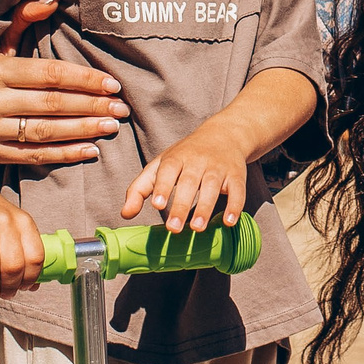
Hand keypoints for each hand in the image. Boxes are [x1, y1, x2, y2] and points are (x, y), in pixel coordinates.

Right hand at [0, 0, 127, 164]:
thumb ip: (23, 20)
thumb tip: (53, 0)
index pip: (50, 74)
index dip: (84, 79)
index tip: (113, 84)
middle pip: (52, 104)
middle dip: (91, 106)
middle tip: (121, 108)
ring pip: (46, 131)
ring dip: (83, 130)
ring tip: (112, 126)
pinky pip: (34, 156)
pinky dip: (65, 155)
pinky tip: (91, 150)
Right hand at [0, 183, 45, 297]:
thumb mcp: (14, 228)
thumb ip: (24, 253)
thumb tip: (33, 286)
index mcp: (24, 222)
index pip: (35, 256)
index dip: (30, 278)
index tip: (23, 288)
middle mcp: (5, 220)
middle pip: (13, 265)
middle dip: (9, 286)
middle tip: (4, 294)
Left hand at [122, 117, 258, 231]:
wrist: (224, 135)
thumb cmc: (186, 156)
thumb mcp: (160, 166)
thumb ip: (140, 189)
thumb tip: (125, 214)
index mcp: (176, 158)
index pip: (168, 170)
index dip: (162, 187)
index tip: (157, 205)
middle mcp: (198, 161)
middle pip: (189, 182)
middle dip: (181, 205)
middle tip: (174, 228)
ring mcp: (218, 167)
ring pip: (213, 187)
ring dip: (205, 208)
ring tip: (197, 228)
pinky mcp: (236, 175)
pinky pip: (237, 191)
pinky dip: (235, 206)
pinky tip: (229, 222)